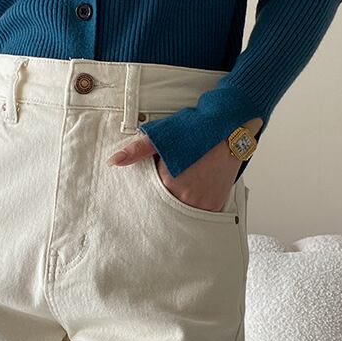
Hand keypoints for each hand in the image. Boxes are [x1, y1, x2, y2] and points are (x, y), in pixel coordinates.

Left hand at [108, 116, 260, 212]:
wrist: (228, 126)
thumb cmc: (194, 129)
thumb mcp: (161, 137)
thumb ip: (136, 151)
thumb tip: (113, 161)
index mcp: (170, 184)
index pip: (151, 200)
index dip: (149, 194)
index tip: (152, 189)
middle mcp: (188, 198)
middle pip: (168, 207)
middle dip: (164, 200)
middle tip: (169, 189)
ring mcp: (205, 203)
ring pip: (184, 212)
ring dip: (180, 205)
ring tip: (183, 188)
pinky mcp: (218, 203)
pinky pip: (201, 214)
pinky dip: (196, 208)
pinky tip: (195, 194)